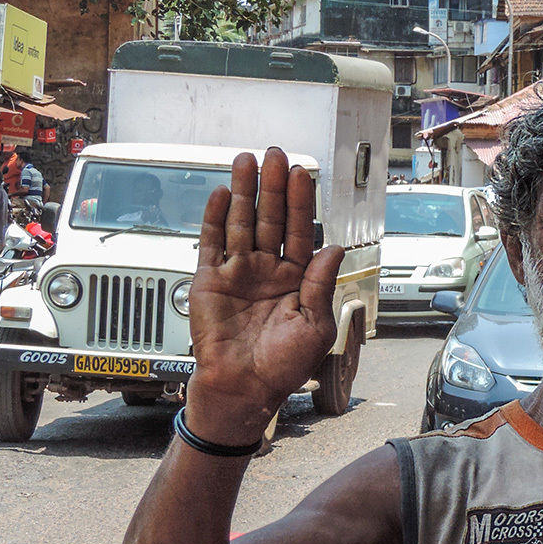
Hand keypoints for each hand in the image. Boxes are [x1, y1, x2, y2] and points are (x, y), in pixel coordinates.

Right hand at [185, 147, 344, 442]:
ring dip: (244, 192)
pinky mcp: (209, 281)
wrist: (242, 389)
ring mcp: (238, 274)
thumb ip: (321, 284)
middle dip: (274, 187)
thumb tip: (333, 246)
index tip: (303, 173)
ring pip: (241, 223)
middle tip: (275, 154)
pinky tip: (221, 192)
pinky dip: (215, 217)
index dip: (301, 203)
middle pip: (271, 219)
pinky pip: (212, 243)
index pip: (300, 232)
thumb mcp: (315, 326)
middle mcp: (268, 272)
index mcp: (296, 280)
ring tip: (247, 160)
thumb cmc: (282, 367)